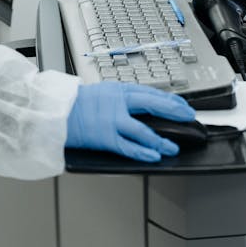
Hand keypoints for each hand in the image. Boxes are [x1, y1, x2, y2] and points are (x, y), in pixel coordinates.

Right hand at [65, 82, 195, 161]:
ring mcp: (112, 121)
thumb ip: (121, 98)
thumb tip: (141, 105)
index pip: (151, 92)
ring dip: (161, 141)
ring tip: (173, 147)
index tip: (184, 106)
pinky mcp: (106, 138)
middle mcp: (118, 102)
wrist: (56, 111)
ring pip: (144, 131)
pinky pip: (129, 147)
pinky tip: (155, 156)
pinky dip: (144, 152)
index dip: (171, 100)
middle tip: (189, 118)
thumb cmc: (75, 103)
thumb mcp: (102, 92)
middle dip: (175, 112)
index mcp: (118, 89)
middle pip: (154, 105)